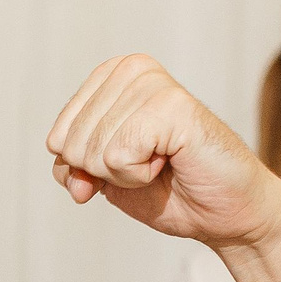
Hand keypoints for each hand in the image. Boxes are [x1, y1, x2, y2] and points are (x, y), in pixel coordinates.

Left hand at [47, 55, 280, 248]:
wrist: (224, 212)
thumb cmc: (169, 188)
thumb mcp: (103, 176)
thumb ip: (72, 167)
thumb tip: (73, 175)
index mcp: (111, 76)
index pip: (56, 138)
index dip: (86, 168)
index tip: (128, 162)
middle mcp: (131, 69)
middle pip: (69, 144)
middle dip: (105, 172)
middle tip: (150, 164)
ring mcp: (153, 84)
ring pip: (91, 151)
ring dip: (125, 173)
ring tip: (163, 161)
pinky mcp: (172, 106)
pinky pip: (117, 156)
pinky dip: (138, 175)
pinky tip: (171, 160)